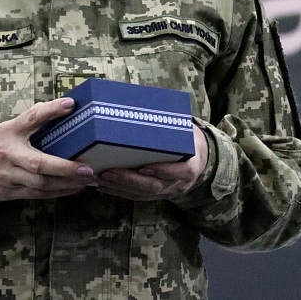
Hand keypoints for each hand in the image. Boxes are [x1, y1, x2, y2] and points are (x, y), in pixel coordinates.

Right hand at [0, 97, 95, 201]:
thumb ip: (33, 119)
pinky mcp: (12, 192)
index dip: (49, 111)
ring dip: (65, 184)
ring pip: (40, 184)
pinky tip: (73, 189)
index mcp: (9, 133)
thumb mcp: (9, 127)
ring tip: (86, 180)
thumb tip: (63, 105)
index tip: (70, 104)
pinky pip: (37, 194)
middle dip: (64, 168)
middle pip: (38, 163)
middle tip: (88, 168)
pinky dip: (57, 193)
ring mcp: (10, 177)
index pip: (30, 119)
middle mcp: (9, 156)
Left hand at [94, 123, 209, 200]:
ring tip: (101, 178)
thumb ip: (170, 122)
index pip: (181, 171)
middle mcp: (180, 182)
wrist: (199, 157)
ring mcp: (169, 191)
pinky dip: (120, 192)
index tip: (144, 166)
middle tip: (109, 171)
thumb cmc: (187, 137)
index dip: (164, 170)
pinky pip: (138, 197)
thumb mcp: (185, 128)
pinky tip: (105, 186)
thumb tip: (141, 103)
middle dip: (130, 180)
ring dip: (120, 187)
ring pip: (144, 194)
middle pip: (155, 186)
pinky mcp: (158, 196)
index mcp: (192, 164)